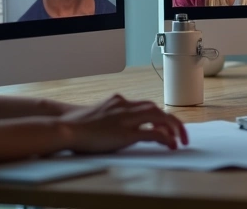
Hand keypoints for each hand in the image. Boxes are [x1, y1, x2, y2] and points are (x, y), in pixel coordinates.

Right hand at [59, 94, 188, 153]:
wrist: (65, 127)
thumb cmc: (77, 126)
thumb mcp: (100, 116)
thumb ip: (115, 118)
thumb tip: (126, 128)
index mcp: (119, 101)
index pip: (147, 105)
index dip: (161, 116)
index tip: (169, 126)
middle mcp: (125, 106)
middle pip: (157, 109)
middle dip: (172, 121)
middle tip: (181, 134)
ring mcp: (126, 118)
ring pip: (159, 117)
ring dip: (174, 128)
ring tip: (181, 141)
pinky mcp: (125, 133)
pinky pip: (152, 133)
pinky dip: (166, 138)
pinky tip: (171, 145)